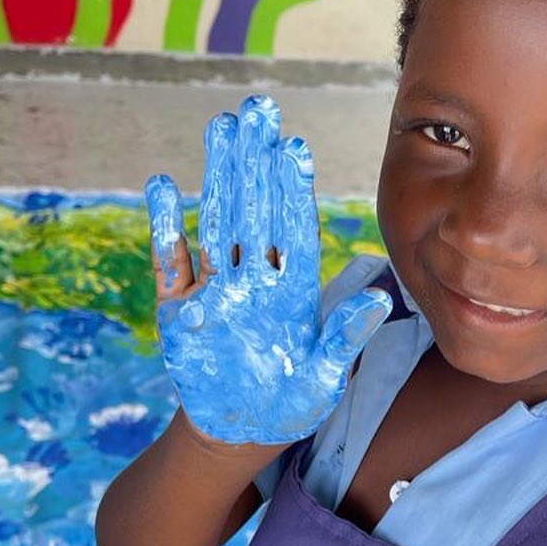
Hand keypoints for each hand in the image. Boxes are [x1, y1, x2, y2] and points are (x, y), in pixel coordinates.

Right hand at [146, 95, 391, 444]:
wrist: (238, 435)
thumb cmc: (290, 409)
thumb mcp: (324, 378)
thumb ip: (345, 337)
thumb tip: (382, 297)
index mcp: (293, 293)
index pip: (295, 231)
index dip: (294, 190)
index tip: (295, 147)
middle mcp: (257, 281)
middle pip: (257, 212)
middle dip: (257, 162)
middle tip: (259, 109)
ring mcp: (217, 291)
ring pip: (218, 222)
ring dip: (219, 176)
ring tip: (222, 127)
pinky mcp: (180, 309)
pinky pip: (171, 261)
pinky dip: (165, 226)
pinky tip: (164, 184)